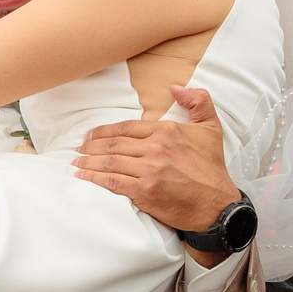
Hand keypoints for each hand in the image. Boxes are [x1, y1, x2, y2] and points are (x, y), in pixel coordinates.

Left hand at [74, 86, 240, 264]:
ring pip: (110, 162)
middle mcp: (155, 148)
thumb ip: (198, 101)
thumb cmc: (212, 168)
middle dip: (91, 147)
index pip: (126, 128)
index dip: (104, 131)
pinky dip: (94, 179)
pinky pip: (112, 182)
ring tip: (75, 163)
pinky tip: (83, 178)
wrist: (217, 204)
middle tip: (78, 150)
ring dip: (88, 163)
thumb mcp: (211, 128)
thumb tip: (176, 87)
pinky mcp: (144, 191)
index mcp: (166, 131)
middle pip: (114, 144)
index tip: (91, 135)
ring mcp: (148, 170)